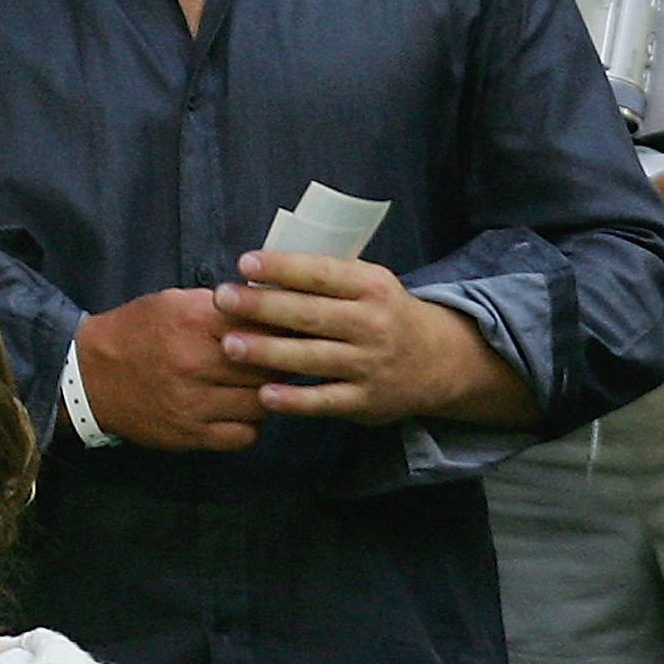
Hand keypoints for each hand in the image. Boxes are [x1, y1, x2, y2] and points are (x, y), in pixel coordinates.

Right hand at [73, 289, 270, 451]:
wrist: (88, 376)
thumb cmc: (135, 333)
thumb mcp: (173, 302)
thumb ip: (221, 305)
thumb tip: (270, 306)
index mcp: (194, 322)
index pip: (264, 325)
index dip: (283, 329)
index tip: (289, 332)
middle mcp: (195, 363)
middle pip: (269, 366)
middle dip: (281, 362)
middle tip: (283, 360)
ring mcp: (193, 403)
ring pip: (262, 402)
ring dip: (267, 394)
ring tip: (259, 385)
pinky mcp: (189, 434)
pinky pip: (244, 435)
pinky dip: (249, 424)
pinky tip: (239, 410)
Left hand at [215, 252, 530, 426]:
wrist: (441, 360)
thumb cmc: (383, 313)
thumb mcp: (368, 284)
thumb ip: (324, 275)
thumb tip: (262, 264)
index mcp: (371, 287)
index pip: (323, 274)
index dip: (284, 268)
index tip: (245, 263)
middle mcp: (372, 324)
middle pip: (311, 314)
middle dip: (263, 306)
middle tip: (223, 298)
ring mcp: (370, 364)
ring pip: (314, 357)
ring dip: (269, 352)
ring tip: (229, 345)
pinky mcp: (366, 400)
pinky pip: (325, 400)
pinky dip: (295, 400)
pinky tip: (264, 395)